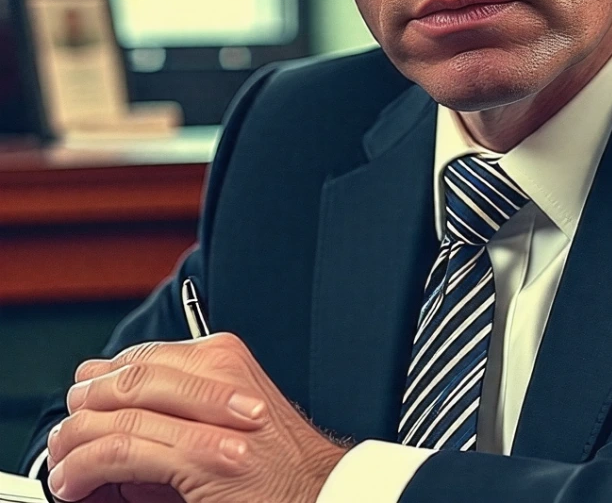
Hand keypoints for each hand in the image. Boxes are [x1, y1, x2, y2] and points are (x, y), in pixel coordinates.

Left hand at [45, 334, 350, 502]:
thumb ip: (180, 400)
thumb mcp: (225, 413)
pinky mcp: (202, 457)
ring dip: (76, 441)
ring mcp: (213, 417)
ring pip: (119, 413)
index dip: (103, 377)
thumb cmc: (271, 461)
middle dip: (85, 405)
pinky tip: (75, 482)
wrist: (314, 489)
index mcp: (225, 357)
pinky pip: (122, 450)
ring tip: (64, 466)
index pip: (145, 355)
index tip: (82, 398)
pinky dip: (85, 466)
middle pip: (128, 377)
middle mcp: (220, 374)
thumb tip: (112, 405)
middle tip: (65, 435)